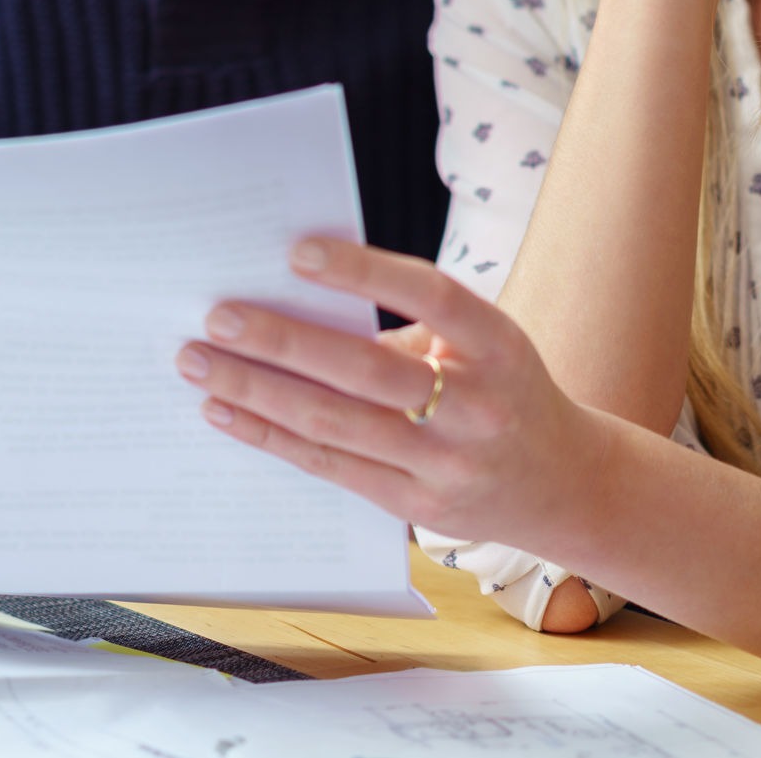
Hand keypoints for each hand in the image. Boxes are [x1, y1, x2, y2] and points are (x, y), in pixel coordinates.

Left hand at [174, 237, 612, 550]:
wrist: (561, 482)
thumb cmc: (501, 388)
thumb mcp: (482, 345)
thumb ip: (406, 328)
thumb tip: (295, 299)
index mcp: (498, 345)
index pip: (432, 297)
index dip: (366, 273)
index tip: (298, 252)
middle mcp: (476, 408)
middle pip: (367, 371)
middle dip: (283, 341)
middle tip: (217, 315)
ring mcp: (447, 465)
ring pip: (336, 424)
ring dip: (257, 391)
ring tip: (199, 363)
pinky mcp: (416, 507)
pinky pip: (329, 466)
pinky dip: (270, 436)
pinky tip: (225, 411)